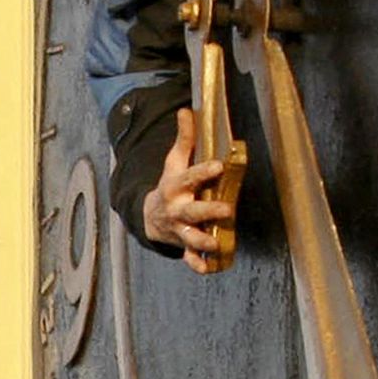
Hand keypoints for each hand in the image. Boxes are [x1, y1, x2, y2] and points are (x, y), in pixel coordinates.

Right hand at [141, 107, 235, 273]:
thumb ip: (184, 138)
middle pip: (192, 211)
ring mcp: (179, 229)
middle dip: (208, 211)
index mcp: (176, 186)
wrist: (150, 216)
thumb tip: (187, 110)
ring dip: (202, 241)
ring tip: (216, 243)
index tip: (219, 165)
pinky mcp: (183, 245)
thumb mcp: (174, 162)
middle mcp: (177, 209)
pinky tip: (208, 268)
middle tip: (227, 210)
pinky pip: (189, 258)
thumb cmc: (170, 185)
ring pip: (190, 237)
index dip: (204, 171)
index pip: (190, 177)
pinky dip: (197, 264)